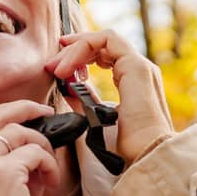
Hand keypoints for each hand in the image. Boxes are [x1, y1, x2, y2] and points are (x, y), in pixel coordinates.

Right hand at [0, 100, 62, 195]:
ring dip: (42, 147)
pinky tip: (50, 183)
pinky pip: (34, 152)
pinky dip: (49, 164)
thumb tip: (37, 139)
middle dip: (24, 108)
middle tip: (46, 113)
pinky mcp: (2, 174)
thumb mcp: (3, 190)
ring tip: (48, 171)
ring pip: (18, 132)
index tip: (29, 114)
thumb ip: (12, 161)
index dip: (5, 112)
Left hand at [45, 30, 173, 162]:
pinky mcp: (136, 65)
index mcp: (133, 81)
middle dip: (72, 50)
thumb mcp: (96, 118)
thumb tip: (68, 88)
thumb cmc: (126, 146)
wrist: (145, 156)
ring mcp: (138, 65)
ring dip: (74, 49)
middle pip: (102, 44)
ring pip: (103, 39)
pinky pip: (106, 40)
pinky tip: (67, 69)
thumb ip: (84, 100)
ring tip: (56, 68)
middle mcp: (138, 69)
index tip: (58, 68)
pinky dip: (82, 48)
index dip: (79, 55)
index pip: (105, 55)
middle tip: (51, 66)